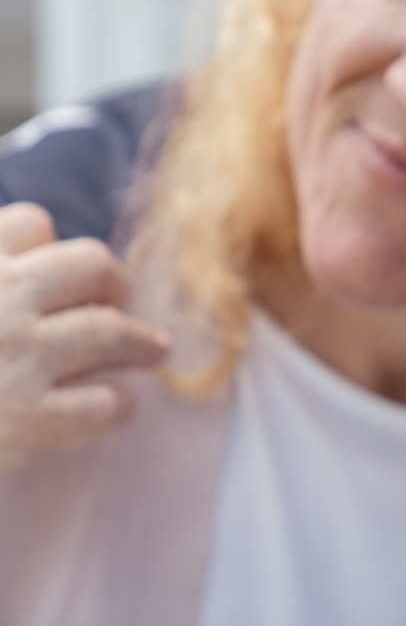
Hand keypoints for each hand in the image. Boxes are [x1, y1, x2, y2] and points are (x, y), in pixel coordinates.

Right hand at [0, 202, 168, 477]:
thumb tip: (35, 243)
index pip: (30, 223)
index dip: (52, 250)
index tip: (61, 277)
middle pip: (91, 265)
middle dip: (113, 283)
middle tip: (116, 305)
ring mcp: (15, 358)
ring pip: (109, 330)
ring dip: (140, 343)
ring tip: (153, 351)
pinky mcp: (27, 419)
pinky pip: (104, 402)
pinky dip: (120, 405)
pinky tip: (116, 407)